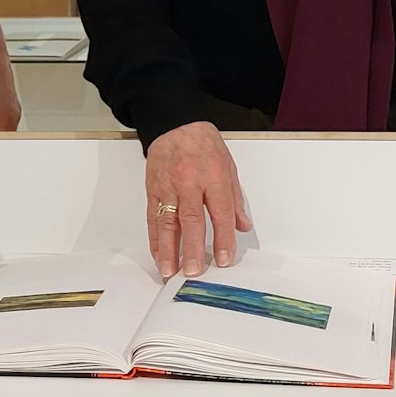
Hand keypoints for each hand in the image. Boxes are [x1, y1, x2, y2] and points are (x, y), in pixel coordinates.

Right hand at [145, 122, 252, 277]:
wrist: (175, 125)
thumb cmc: (203, 144)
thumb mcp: (228, 167)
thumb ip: (235, 199)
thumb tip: (242, 226)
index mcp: (213, 176)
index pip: (220, 212)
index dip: (223, 238)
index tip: (224, 259)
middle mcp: (189, 182)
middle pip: (191, 219)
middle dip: (192, 248)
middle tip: (194, 271)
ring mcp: (168, 187)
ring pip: (167, 221)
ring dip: (168, 249)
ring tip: (170, 270)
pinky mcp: (153, 190)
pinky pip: (153, 218)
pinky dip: (155, 239)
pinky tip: (158, 255)